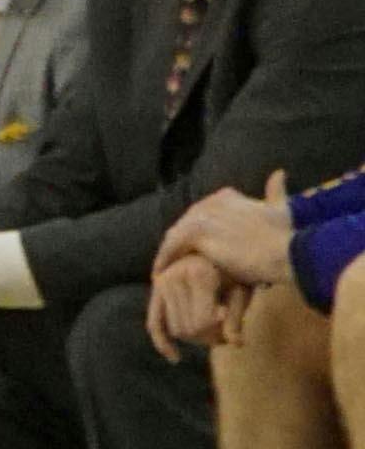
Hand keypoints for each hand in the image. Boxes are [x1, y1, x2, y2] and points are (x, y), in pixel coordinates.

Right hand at [148, 250, 228, 361]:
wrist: (214, 246)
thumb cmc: (234, 270)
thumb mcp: (241, 291)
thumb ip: (237, 316)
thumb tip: (235, 343)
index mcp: (199, 273)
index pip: (203, 322)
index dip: (219, 332)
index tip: (231, 332)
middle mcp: (175, 275)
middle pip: (189, 329)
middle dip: (208, 337)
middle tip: (223, 333)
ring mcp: (163, 281)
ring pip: (177, 330)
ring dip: (195, 338)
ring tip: (212, 330)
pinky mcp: (158, 289)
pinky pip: (154, 322)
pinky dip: (163, 343)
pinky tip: (175, 357)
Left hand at [154, 171, 292, 298]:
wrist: (287, 252)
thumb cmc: (286, 236)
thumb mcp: (281, 208)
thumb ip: (276, 192)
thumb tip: (279, 172)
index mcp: (227, 196)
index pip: (201, 215)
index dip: (197, 233)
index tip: (196, 249)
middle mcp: (211, 201)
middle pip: (186, 224)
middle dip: (180, 243)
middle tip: (174, 263)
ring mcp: (202, 216)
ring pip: (176, 234)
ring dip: (169, 252)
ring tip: (165, 271)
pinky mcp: (197, 233)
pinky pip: (172, 247)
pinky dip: (165, 260)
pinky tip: (160, 275)